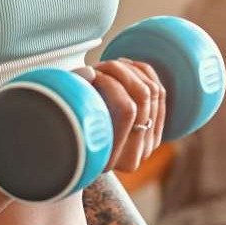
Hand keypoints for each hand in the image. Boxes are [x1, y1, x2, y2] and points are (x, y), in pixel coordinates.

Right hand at [72, 58, 163, 174]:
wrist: (79, 149)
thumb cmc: (66, 124)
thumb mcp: (65, 111)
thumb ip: (73, 91)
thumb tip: (90, 73)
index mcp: (109, 158)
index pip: (127, 109)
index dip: (110, 82)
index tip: (94, 73)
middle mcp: (133, 157)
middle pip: (144, 95)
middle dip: (122, 72)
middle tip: (103, 66)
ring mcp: (148, 146)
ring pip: (154, 90)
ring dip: (132, 71)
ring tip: (111, 66)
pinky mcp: (154, 132)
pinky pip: (160, 93)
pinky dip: (145, 74)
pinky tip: (126, 68)